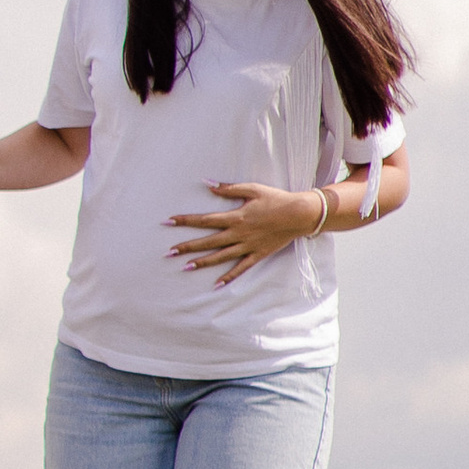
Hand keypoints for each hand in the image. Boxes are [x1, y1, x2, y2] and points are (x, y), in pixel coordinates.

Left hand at [167, 181, 318, 285]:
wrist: (299, 214)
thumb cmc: (275, 198)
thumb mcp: (252, 188)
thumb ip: (228, 188)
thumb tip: (207, 183)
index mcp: (235, 217)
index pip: (204, 220)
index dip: (185, 221)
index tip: (168, 222)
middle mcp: (238, 234)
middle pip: (208, 242)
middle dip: (187, 246)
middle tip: (168, 252)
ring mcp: (248, 246)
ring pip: (220, 257)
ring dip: (202, 262)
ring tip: (185, 267)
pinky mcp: (257, 255)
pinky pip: (241, 268)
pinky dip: (229, 277)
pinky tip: (216, 284)